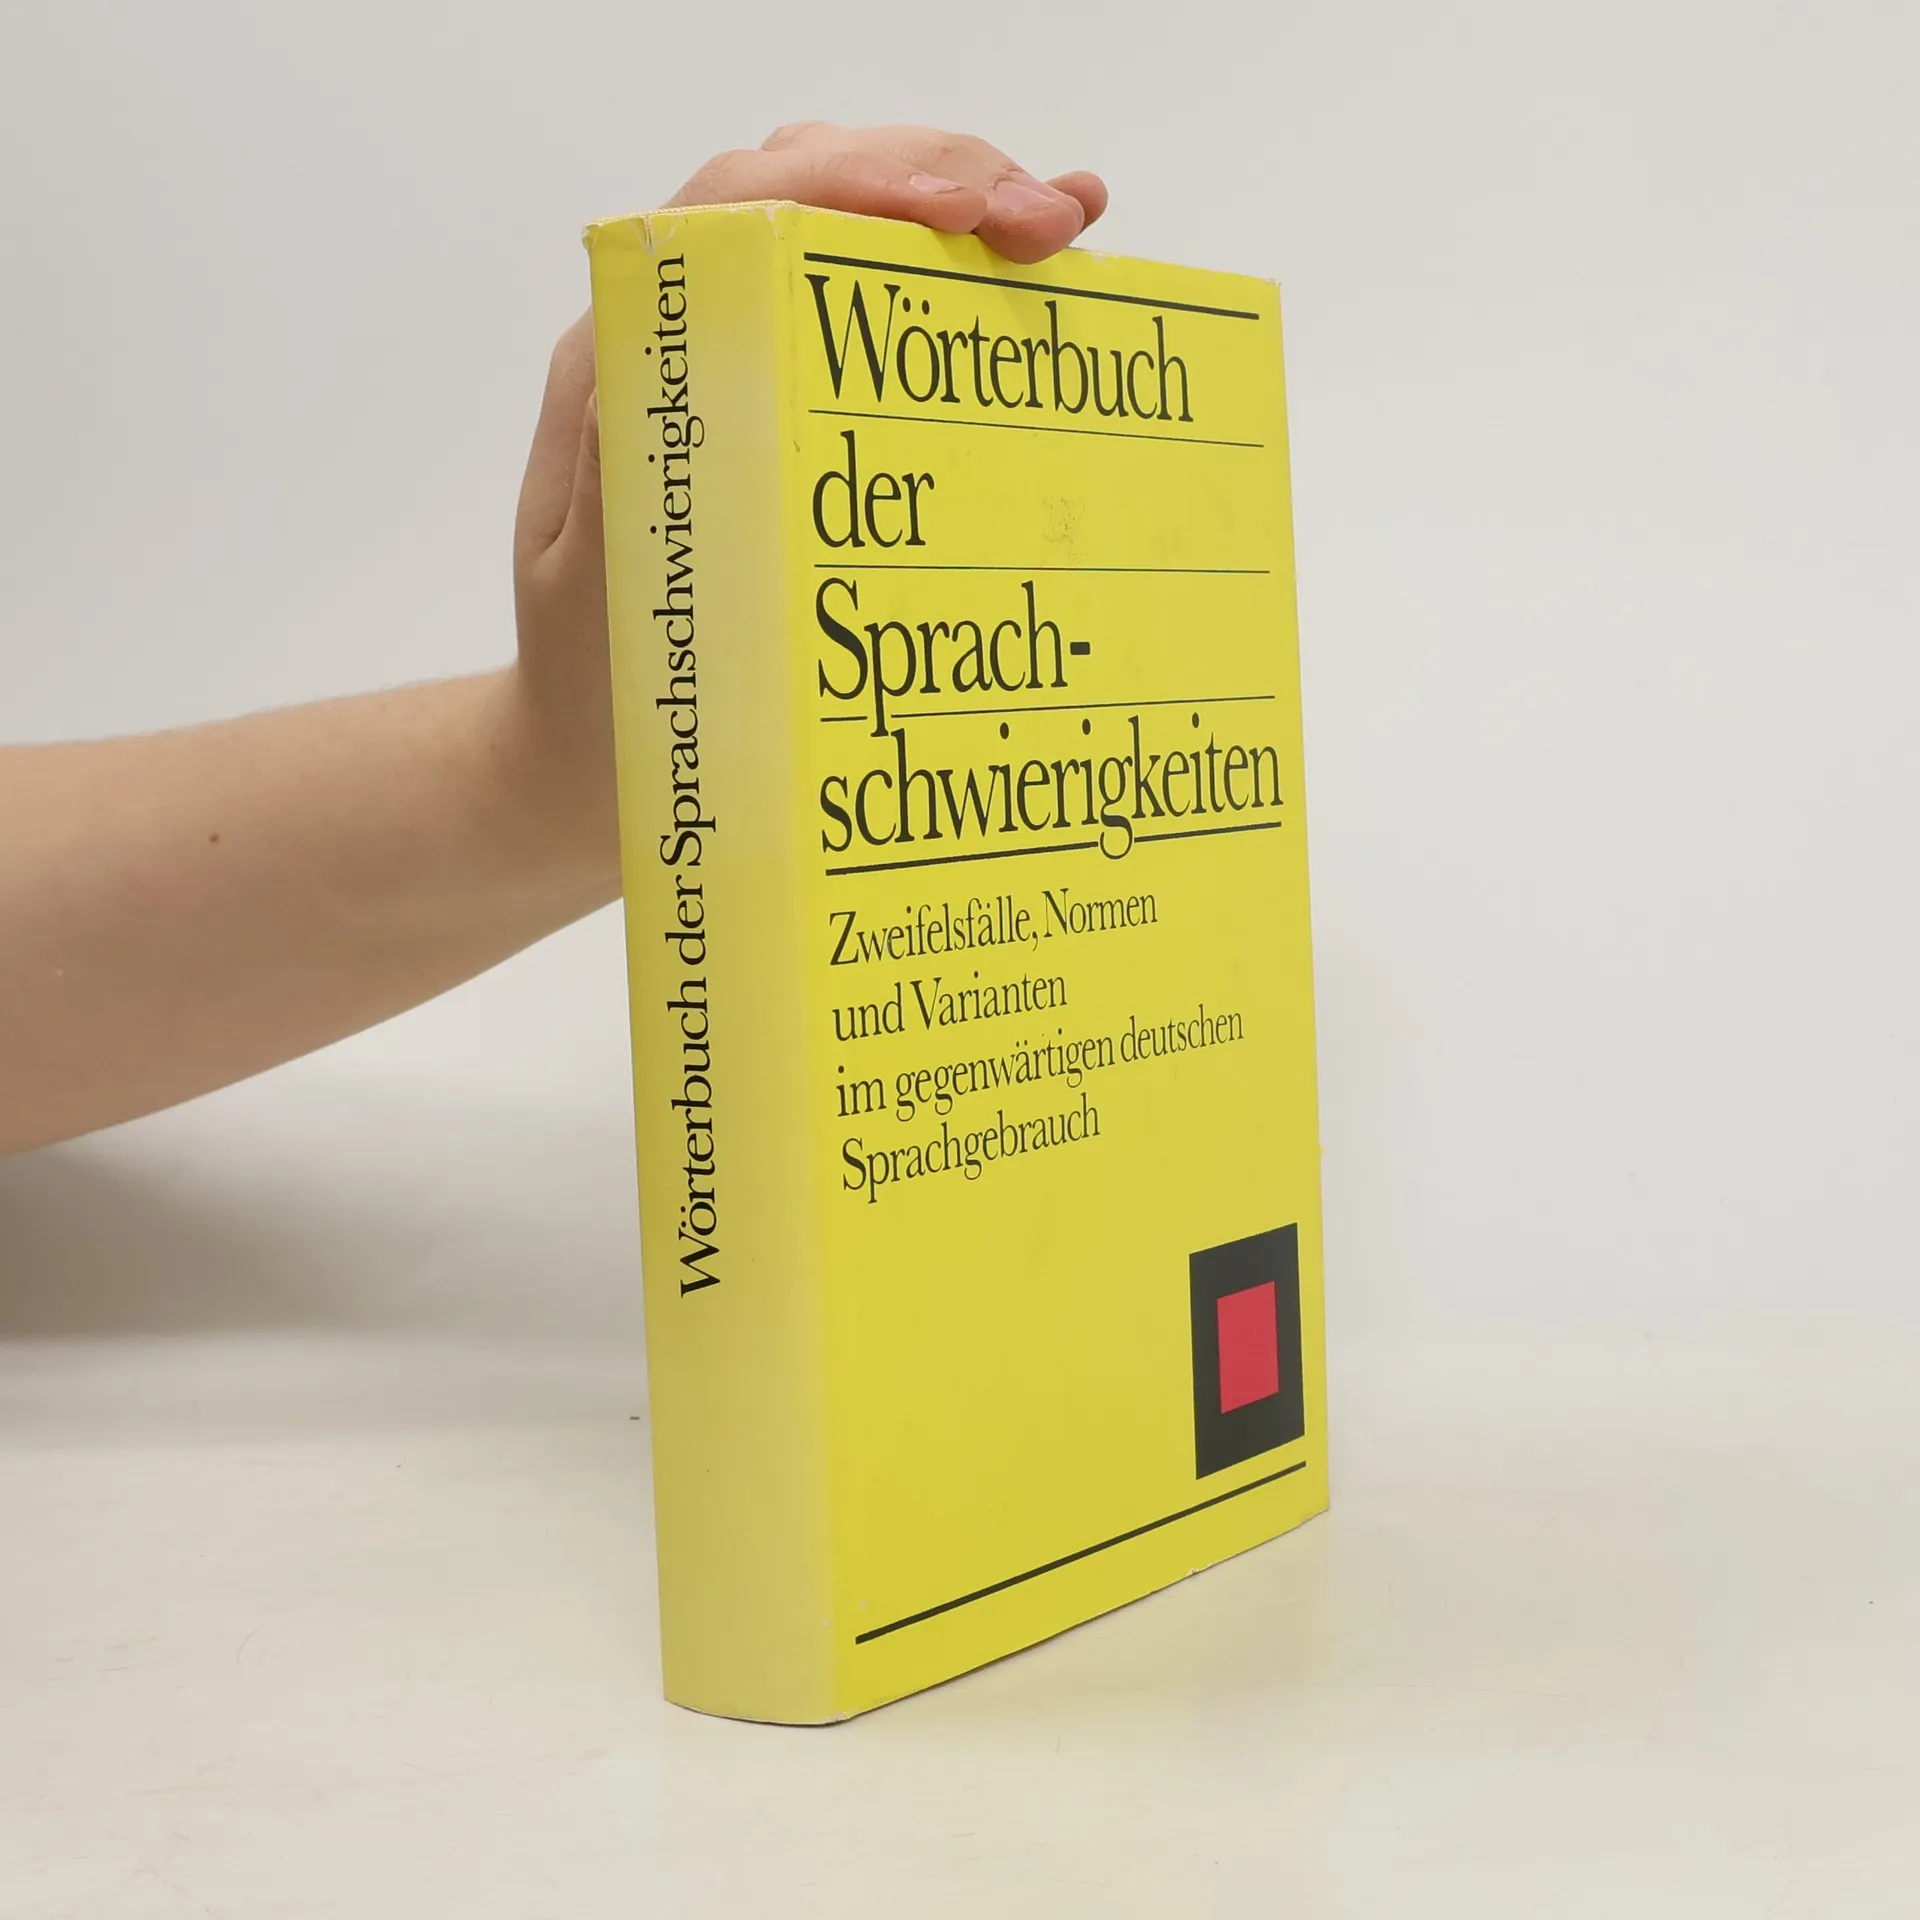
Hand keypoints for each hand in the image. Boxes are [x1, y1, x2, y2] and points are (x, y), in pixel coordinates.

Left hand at [507, 124, 1109, 885]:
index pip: (737, 210)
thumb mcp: (594, 595)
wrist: (589, 764)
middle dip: (938, 177)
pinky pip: (868, 316)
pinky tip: (1036, 277)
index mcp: (624, 366)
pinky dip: (956, 281)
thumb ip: (616, 473)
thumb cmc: (595, 695)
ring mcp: (737, 370)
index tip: (971, 216)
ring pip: (846, 233)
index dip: (859, 182)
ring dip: (960, 208)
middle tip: (1052, 223)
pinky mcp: (785, 413)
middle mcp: (680, 343)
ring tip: (1064, 226)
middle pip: (807, 190)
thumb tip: (684, 346)